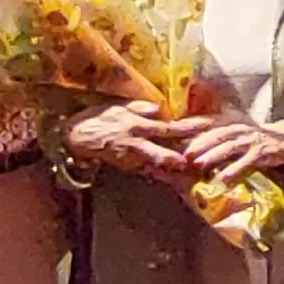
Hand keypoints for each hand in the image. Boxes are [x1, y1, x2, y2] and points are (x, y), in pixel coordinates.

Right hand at [67, 101, 209, 179]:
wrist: (76, 138)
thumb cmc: (98, 118)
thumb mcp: (118, 107)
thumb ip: (140, 108)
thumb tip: (159, 109)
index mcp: (138, 126)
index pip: (170, 127)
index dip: (189, 128)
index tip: (207, 126)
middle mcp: (137, 145)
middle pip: (167, 154)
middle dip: (186, 158)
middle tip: (205, 160)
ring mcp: (132, 159)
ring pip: (159, 167)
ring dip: (176, 169)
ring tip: (194, 171)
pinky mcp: (127, 168)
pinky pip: (148, 171)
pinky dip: (161, 174)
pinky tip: (174, 176)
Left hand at [181, 120, 283, 185]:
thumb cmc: (256, 142)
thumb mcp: (235, 137)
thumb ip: (215, 140)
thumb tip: (187, 150)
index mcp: (229, 124)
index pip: (206, 123)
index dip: (188, 126)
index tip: (170, 131)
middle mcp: (239, 129)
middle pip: (215, 135)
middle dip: (198, 144)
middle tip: (182, 155)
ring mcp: (251, 140)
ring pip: (229, 147)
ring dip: (212, 156)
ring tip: (198, 165)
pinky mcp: (263, 153)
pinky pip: (246, 162)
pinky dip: (234, 170)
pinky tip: (223, 180)